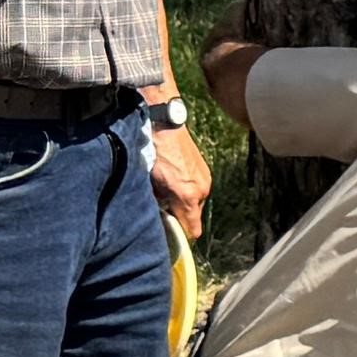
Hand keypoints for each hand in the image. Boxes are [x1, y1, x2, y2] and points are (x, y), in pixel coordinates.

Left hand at [146, 114, 211, 240]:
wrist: (163, 123)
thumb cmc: (154, 152)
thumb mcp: (152, 184)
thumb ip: (160, 207)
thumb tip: (162, 221)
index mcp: (191, 195)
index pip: (192, 230)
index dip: (179, 233)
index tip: (166, 233)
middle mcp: (202, 189)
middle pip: (191, 215)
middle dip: (177, 214)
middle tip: (157, 205)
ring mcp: (204, 177)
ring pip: (192, 201)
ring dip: (179, 200)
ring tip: (160, 187)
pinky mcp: (201, 168)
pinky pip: (193, 188)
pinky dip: (182, 188)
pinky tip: (166, 176)